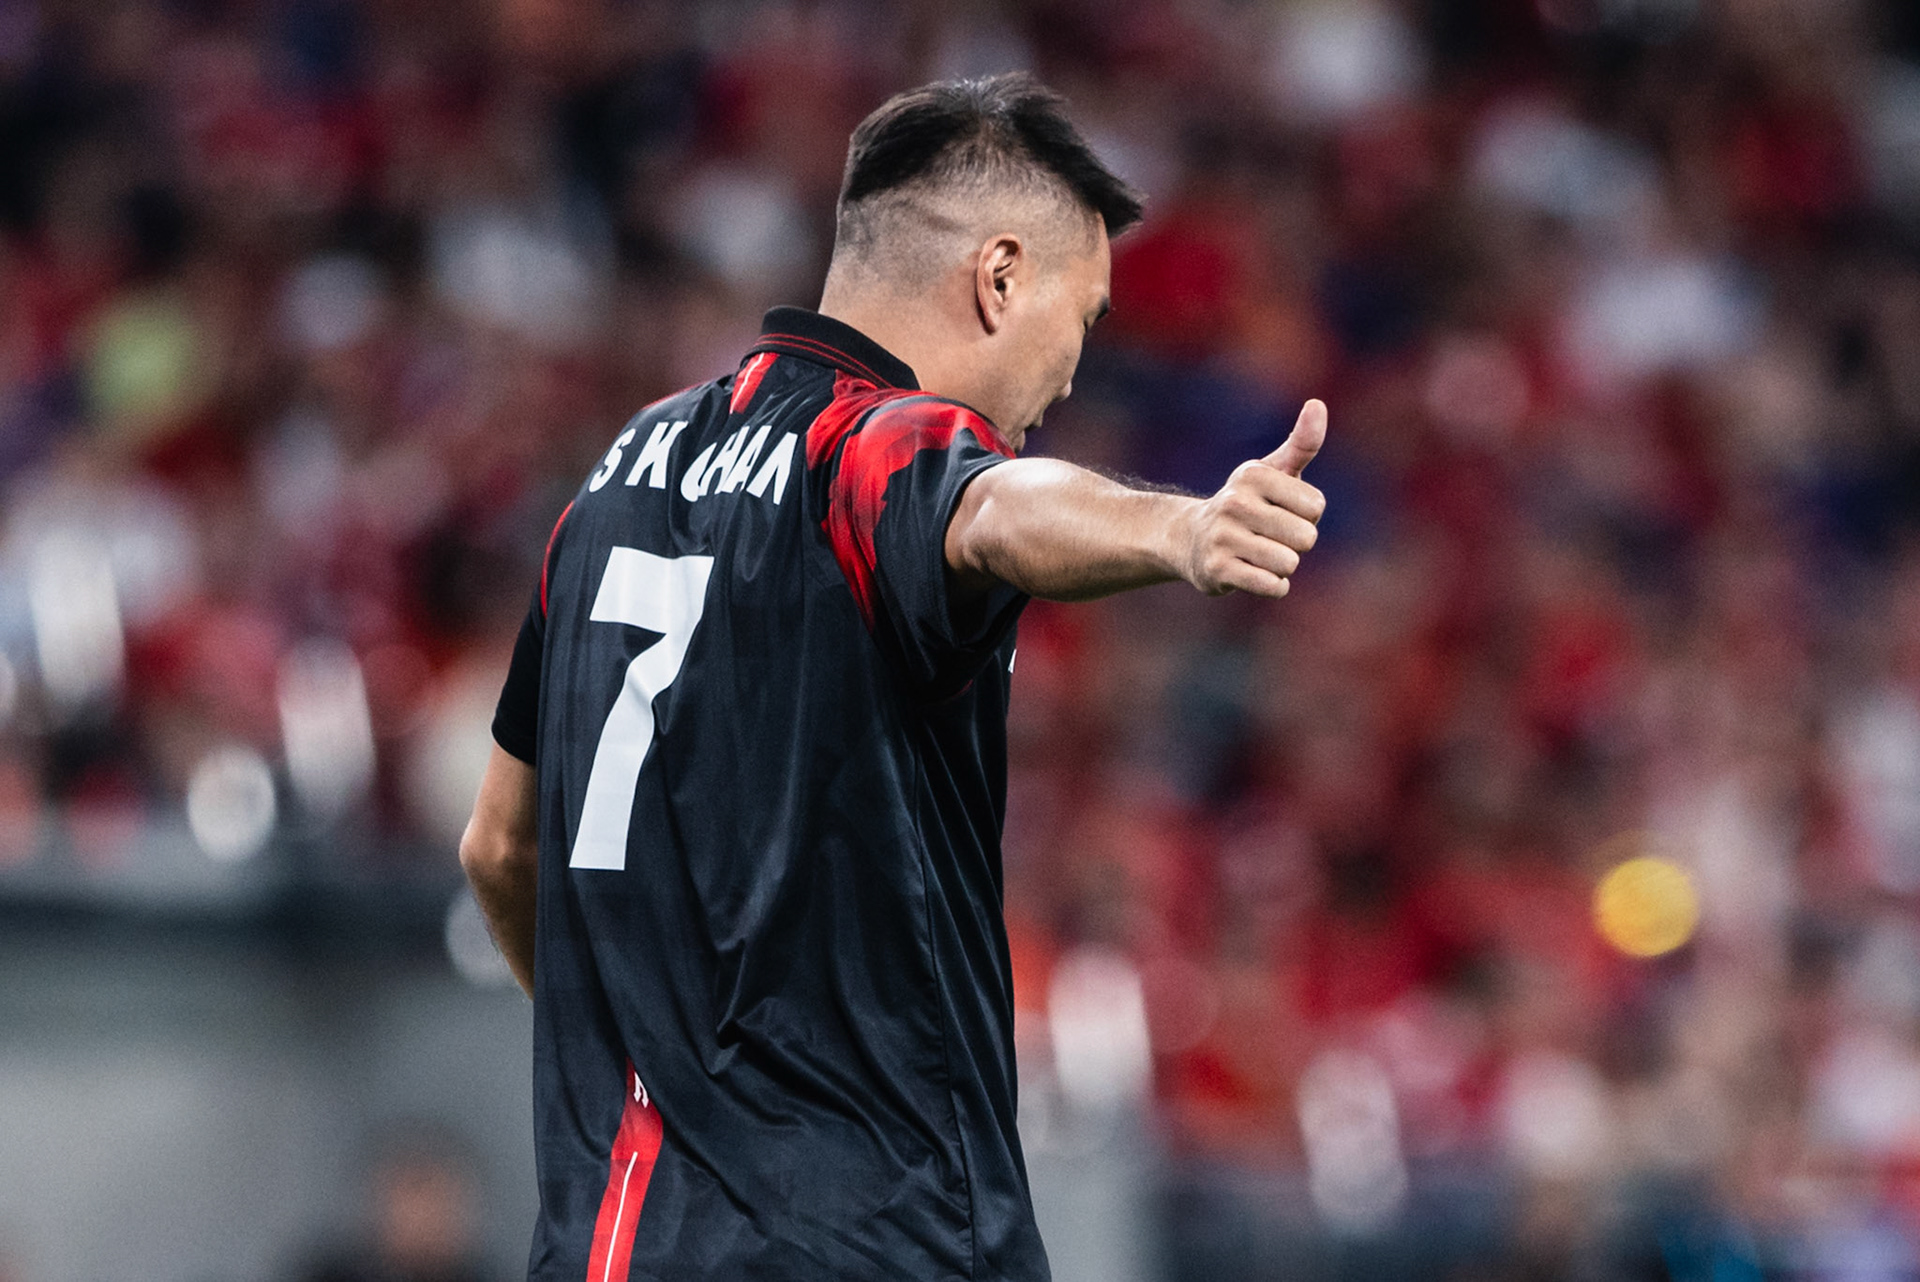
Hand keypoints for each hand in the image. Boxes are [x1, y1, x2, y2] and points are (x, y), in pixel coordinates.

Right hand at [1175, 398, 1326, 597]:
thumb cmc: (1246, 504)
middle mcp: (1235, 502)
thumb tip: (1318, 404)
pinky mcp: (1216, 570)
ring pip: (1289, 563)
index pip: (1316, 507)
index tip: (1280, 512)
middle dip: (1295, 544)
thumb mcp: (1272, 471)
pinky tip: (1254, 573)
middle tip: (1268, 537)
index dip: (1305, 516)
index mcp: (1253, 475)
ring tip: (1259, 554)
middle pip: (1305, 537)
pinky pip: (1272, 586)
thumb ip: (1302, 443)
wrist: (1190, 539)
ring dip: (1283, 566)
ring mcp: (1222, 537)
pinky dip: (1273, 586)